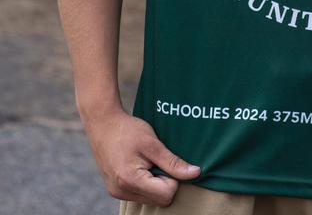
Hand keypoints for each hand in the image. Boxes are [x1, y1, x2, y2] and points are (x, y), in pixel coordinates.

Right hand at [83, 107, 200, 204]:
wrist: (102, 123)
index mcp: (131, 180)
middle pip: (159, 200)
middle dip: (164, 182)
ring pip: (149, 199)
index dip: (172, 179)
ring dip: (154, 183)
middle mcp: (122, 191)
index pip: (166, 195)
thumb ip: (173, 162)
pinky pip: (139, 194)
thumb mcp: (153, 143)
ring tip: (147, 162)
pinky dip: (145, 183)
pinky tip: (140, 165)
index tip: (165, 161)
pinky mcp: (115, 190)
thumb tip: (196, 173)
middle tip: (157, 161)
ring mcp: (117, 193)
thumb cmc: (128, 130)